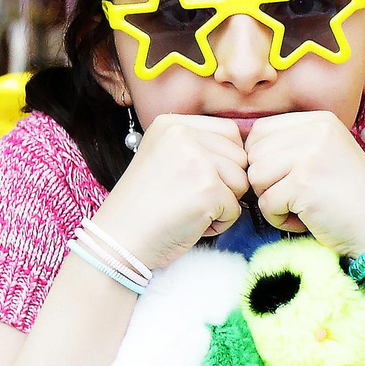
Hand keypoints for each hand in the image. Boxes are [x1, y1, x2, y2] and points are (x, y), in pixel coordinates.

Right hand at [89, 113, 250, 269]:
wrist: (118, 241)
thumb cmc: (143, 207)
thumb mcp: (164, 158)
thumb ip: (198, 146)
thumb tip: (246, 148)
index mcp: (171, 124)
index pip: (229, 131)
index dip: (225, 160)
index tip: (199, 179)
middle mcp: (183, 136)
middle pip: (240, 156)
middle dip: (226, 183)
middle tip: (192, 199)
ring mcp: (197, 162)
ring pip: (242, 182)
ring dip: (224, 204)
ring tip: (190, 210)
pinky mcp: (208, 190)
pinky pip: (236, 210)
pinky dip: (219, 224)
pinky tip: (190, 225)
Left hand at [243, 108, 364, 258]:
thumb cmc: (351, 199)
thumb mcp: (325, 156)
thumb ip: (292, 146)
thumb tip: (240, 149)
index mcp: (321, 120)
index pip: (261, 131)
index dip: (263, 160)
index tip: (288, 179)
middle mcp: (316, 131)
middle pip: (254, 153)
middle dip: (266, 182)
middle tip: (296, 197)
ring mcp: (311, 155)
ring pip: (256, 177)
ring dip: (272, 200)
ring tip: (302, 208)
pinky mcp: (304, 183)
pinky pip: (266, 203)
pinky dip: (280, 219)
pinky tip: (307, 220)